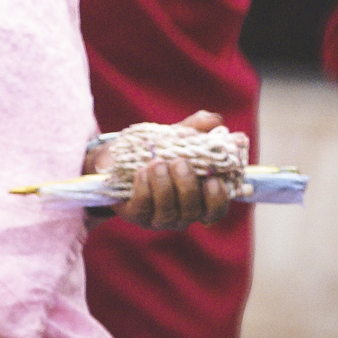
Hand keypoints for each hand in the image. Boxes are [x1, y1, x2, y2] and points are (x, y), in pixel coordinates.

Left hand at [88, 111, 232, 229]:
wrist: (118, 157)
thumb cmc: (156, 149)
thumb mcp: (176, 136)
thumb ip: (196, 128)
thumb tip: (216, 120)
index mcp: (198, 197)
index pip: (216, 209)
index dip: (218, 198)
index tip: (214, 180)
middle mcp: (182, 213)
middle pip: (193, 211)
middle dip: (187, 186)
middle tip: (179, 162)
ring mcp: (158, 217)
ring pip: (168, 212)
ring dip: (164, 186)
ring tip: (156, 162)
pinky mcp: (136, 215)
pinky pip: (143, 208)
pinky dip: (144, 188)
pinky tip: (142, 171)